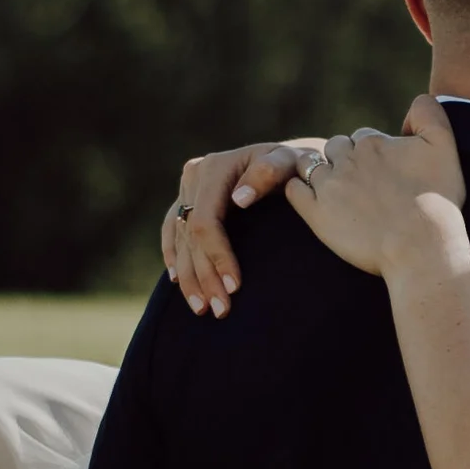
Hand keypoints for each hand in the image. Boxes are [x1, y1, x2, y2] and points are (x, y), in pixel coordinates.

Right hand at [163, 142, 315, 316]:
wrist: (292, 158)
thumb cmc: (297, 165)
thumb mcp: (291, 163)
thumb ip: (269, 173)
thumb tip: (239, 199)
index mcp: (216, 168)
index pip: (207, 221)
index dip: (218, 256)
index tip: (235, 287)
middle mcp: (195, 176)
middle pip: (192, 235)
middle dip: (205, 275)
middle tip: (220, 310)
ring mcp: (188, 187)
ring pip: (180, 238)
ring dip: (189, 276)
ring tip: (202, 308)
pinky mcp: (187, 198)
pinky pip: (172, 229)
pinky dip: (174, 255)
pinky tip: (177, 280)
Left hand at [286, 95, 468, 277]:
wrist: (423, 246)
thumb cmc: (438, 201)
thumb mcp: (445, 148)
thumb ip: (430, 114)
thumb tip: (417, 100)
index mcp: (374, 143)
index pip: (364, 138)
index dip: (375, 154)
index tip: (386, 175)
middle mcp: (348, 159)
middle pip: (336, 148)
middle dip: (347, 160)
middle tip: (364, 186)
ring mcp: (329, 186)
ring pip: (310, 165)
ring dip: (319, 172)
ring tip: (338, 192)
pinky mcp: (316, 213)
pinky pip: (293, 190)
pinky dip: (299, 190)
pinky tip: (316, 201)